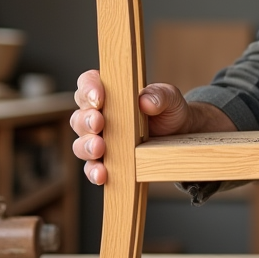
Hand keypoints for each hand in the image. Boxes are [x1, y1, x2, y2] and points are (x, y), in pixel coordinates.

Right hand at [69, 69, 191, 184]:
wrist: (179, 138)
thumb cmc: (168, 112)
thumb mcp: (170, 98)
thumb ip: (160, 95)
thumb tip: (146, 101)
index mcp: (109, 93)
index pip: (88, 83)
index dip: (88, 88)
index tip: (98, 98)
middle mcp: (99, 116)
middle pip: (79, 116)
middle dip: (86, 120)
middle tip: (98, 123)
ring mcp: (100, 141)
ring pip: (80, 143)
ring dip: (86, 146)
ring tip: (99, 148)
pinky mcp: (106, 163)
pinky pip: (92, 168)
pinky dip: (94, 171)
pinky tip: (102, 174)